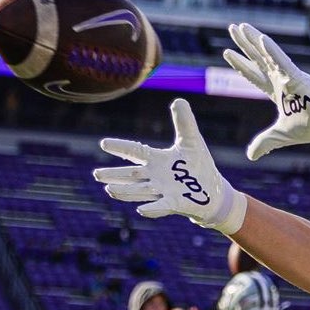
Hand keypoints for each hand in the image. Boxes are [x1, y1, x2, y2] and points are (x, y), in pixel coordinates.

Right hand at [94, 99, 246, 233]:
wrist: (213, 190)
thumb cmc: (199, 166)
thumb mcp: (192, 141)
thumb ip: (184, 122)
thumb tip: (179, 100)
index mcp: (157, 160)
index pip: (135, 151)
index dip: (121, 147)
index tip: (103, 143)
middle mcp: (156, 177)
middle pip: (132, 175)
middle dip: (115, 176)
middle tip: (97, 174)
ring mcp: (164, 191)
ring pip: (140, 191)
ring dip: (126, 192)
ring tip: (109, 190)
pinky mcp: (175, 204)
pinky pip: (161, 206)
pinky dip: (152, 208)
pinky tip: (141, 209)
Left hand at [223, 23, 309, 160]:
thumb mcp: (280, 136)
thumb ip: (265, 143)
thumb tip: (250, 155)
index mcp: (278, 91)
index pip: (254, 75)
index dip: (241, 64)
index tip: (227, 53)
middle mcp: (282, 80)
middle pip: (258, 59)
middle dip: (244, 45)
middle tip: (232, 29)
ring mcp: (289, 76)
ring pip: (267, 54)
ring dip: (254, 40)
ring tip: (240, 27)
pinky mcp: (298, 77)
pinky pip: (282, 62)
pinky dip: (272, 51)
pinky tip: (262, 39)